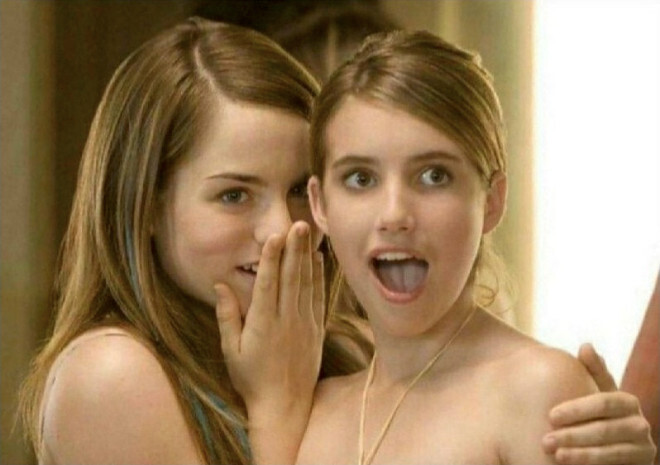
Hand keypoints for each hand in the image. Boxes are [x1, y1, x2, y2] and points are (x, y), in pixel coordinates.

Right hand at [214, 221, 324, 463]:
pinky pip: (318, 297)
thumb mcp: (232, 351)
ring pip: (307, 283)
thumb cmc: (252, 380)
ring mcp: (304, 323)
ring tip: (309, 234)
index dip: (271, 258)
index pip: (267, 284)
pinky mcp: (316, 329)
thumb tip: (220, 286)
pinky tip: (318, 261)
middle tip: (298, 224)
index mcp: (263, 323)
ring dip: (308, 257)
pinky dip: (319, 277)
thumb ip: (227, 317)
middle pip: (291, 277)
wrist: (285, 406)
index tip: (274, 236)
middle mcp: (286, 320)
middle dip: (294, 249)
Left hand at [542, 343, 656, 463]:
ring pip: (612, 452)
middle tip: (546, 441)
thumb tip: (586, 345)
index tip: (550, 416)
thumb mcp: (597, 393)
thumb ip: (593, 372)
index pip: (604, 401)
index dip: (577, 409)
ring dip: (581, 454)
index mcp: (627, 401)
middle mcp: (640, 425)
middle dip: (573, 435)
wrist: (620, 450)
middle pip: (606, 429)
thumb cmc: (600, 415)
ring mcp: (644, 449)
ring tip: (556, 455)